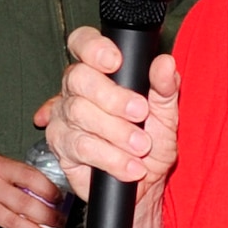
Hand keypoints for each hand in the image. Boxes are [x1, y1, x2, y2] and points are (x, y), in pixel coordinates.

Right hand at [34, 26, 180, 201]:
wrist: (145, 184)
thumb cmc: (151, 143)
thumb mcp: (166, 113)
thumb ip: (165, 87)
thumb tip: (165, 63)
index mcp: (99, 71)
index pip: (82, 43)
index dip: (93, 47)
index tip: (115, 61)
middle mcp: (75, 90)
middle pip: (79, 78)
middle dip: (112, 97)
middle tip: (140, 113)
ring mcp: (64, 118)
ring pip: (79, 114)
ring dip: (116, 132)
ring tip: (141, 147)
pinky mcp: (62, 147)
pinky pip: (81, 146)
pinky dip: (111, 157)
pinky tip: (131, 166)